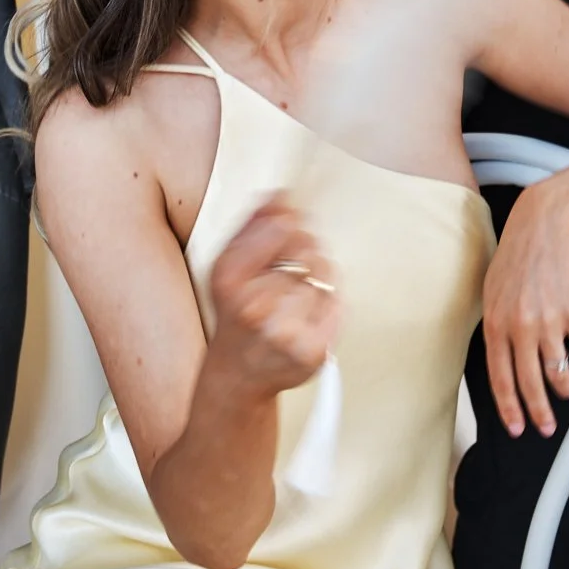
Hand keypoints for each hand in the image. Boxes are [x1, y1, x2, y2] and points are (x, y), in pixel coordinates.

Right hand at [207, 196, 339, 401]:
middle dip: (306, 248)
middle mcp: (254, 306)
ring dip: (319, 275)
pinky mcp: (312, 351)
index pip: (280, 225)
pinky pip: (338, 302)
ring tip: (300, 291)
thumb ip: (252, 226)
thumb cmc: (235, 315)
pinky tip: (310, 312)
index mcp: (229, 278)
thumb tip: (280, 195)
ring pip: (324, 273)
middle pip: (306, 247)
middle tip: (295, 264)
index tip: (288, 227)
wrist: (238, 374)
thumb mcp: (230, 267)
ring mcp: (285, 332)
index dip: (290, 222)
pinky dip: (330, 301)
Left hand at [482, 181, 568, 438]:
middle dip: (539, 413)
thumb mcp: (493, 290)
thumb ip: (497, 326)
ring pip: (560, 373)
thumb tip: (503, 361)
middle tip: (546, 428)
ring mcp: (548, 321)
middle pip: (530, 384)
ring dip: (565, 388)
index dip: (509, 408)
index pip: (500, 377)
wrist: (546, 224)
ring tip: (567, 390)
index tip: (517, 427)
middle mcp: (520, 326)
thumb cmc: (517, 256)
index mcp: (495, 322)